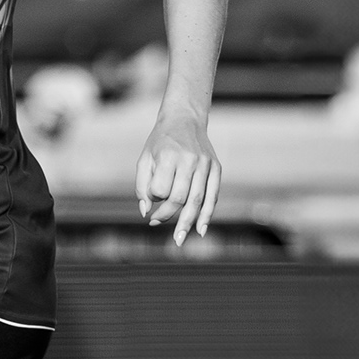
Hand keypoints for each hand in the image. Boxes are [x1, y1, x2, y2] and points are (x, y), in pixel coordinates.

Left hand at [136, 110, 221, 246]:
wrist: (185, 119)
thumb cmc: (160, 142)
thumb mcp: (145, 158)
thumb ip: (142, 186)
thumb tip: (146, 212)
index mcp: (169, 156)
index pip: (161, 189)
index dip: (154, 199)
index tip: (150, 200)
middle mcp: (190, 160)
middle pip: (180, 198)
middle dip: (167, 215)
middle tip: (156, 224)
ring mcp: (206, 164)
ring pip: (197, 201)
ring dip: (187, 223)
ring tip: (179, 239)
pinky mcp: (216, 168)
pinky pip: (212, 196)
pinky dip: (207, 215)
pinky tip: (200, 230)